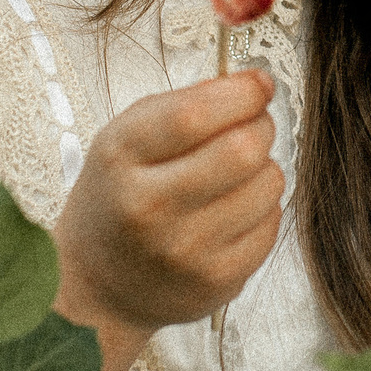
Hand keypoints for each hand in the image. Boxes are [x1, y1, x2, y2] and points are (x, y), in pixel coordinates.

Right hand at [53, 69, 286, 333]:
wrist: (99, 285)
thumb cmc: (119, 199)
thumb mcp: (127, 139)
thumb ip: (186, 102)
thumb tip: (255, 85)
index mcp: (122, 159)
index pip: (193, 115)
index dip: (240, 93)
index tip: (257, 85)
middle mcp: (150, 207)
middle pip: (242, 149)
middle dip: (259, 126)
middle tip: (250, 128)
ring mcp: (186, 250)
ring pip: (268, 183)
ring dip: (262, 169)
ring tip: (233, 178)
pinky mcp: (218, 280)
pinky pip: (272, 223)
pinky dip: (262, 209)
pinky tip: (231, 213)